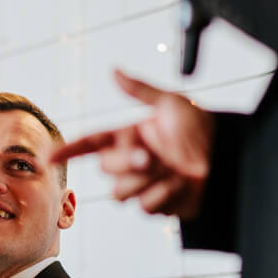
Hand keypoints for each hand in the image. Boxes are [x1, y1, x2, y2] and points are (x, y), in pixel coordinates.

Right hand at [50, 71, 215, 217]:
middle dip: (126, 164)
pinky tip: (182, 186)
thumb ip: (140, 89)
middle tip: (150, 158)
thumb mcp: (172, 103)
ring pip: (120, 192)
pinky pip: (144, 207)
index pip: (92, 142)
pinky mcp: (157, 204)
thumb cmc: (204, 129)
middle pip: (105, 169)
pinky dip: (163, 196)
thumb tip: (113, 70)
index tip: (49, 157)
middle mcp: (132, 160)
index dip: (69, 150)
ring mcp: (143, 183)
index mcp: (130, 135)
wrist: (228, 160)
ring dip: (146, 182)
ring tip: (172, 172)